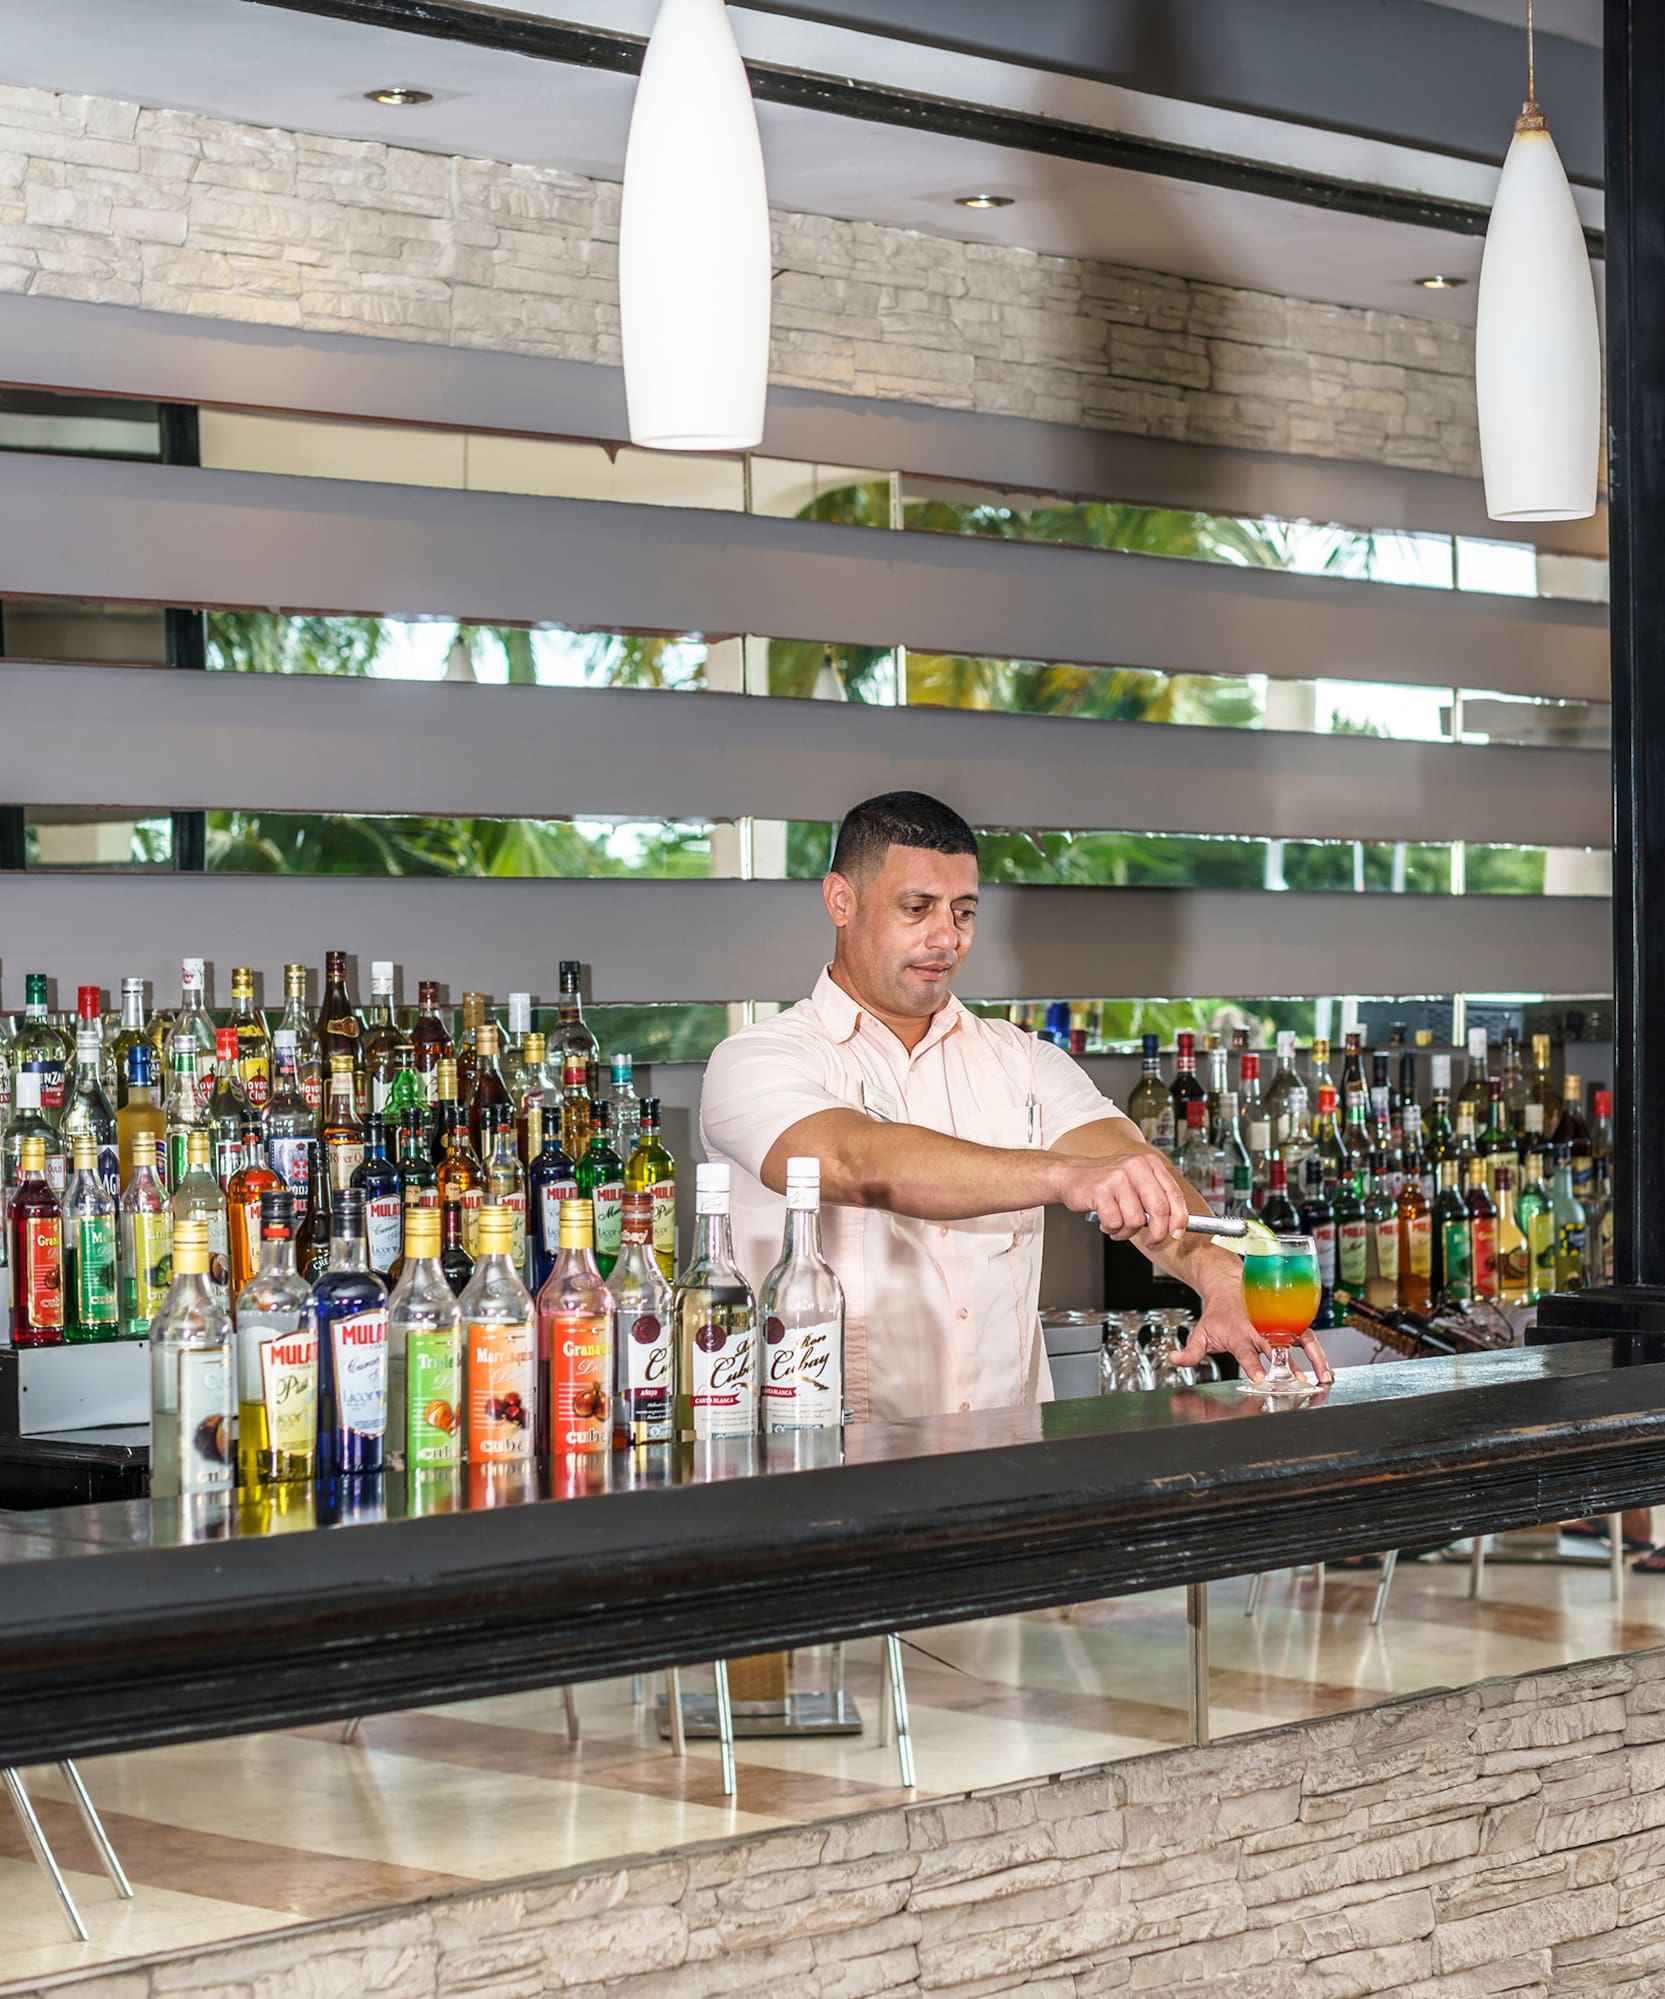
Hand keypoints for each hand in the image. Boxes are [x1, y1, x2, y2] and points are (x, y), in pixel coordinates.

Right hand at [1055, 1151, 1189, 1242]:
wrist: (1070, 1174)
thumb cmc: (1106, 1182)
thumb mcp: (1135, 1181)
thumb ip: (1156, 1197)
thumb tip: (1176, 1225)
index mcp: (1149, 1163)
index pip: (1174, 1194)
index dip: (1179, 1218)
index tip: (1177, 1233)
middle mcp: (1136, 1166)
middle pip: (1160, 1209)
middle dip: (1157, 1233)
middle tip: (1152, 1241)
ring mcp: (1117, 1177)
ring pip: (1136, 1220)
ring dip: (1127, 1231)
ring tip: (1118, 1225)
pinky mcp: (1100, 1190)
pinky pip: (1115, 1223)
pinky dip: (1111, 1228)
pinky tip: (1105, 1220)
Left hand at [1171, 1291, 1333, 1388]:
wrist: (1229, 1286)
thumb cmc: (1217, 1314)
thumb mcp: (1200, 1332)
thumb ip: (1191, 1351)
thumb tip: (1175, 1359)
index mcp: (1238, 1333)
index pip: (1246, 1352)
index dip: (1253, 1365)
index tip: (1261, 1379)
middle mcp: (1260, 1329)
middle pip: (1277, 1349)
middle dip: (1288, 1367)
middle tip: (1301, 1383)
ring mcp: (1276, 1325)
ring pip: (1298, 1341)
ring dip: (1313, 1359)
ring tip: (1324, 1377)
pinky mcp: (1288, 1323)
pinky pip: (1307, 1337)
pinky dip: (1318, 1352)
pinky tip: (1326, 1369)